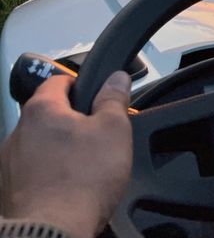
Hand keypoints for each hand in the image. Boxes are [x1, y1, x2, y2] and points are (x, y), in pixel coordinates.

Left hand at [0, 72, 131, 237]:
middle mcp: (17, 132)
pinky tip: (65, 189)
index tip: (97, 100)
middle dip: (70, 124)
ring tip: (82, 170)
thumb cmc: (83, 179)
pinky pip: (30, 174)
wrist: (52, 234)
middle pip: (48, 116)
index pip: (59, 80)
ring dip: (56, 151)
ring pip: (38, 146)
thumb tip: (116, 78)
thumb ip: (114, 98)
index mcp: (41, 109)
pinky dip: (45, 176)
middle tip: (96, 140)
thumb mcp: (113, 130)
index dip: (81, 86)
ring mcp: (8, 165)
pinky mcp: (6, 192)